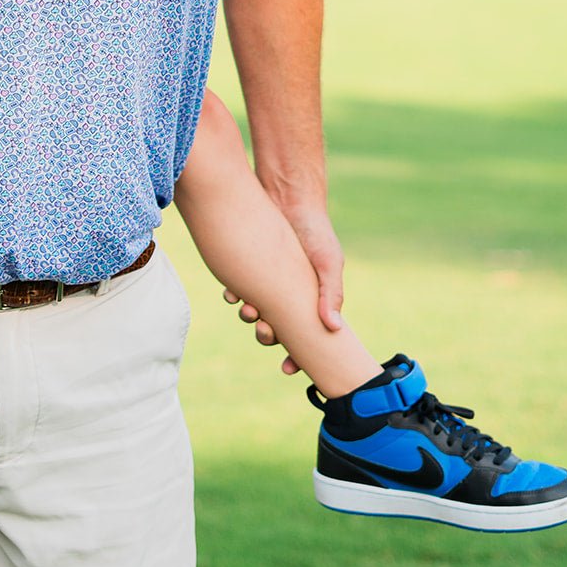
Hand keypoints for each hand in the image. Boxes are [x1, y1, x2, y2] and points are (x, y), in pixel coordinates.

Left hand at [223, 206, 344, 375]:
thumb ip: (330, 294)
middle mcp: (289, 294)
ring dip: (249, 316)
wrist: (287, 197)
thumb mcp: (328, 261)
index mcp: (311, 299)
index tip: (288, 369)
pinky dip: (234, 295)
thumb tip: (334, 329)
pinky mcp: (248, 267)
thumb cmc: (314, 230)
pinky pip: (238, 290)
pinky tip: (232, 294)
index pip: (305, 336)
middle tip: (263, 332)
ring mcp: (268, 282)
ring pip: (255, 312)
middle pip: (275, 328)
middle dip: (267, 335)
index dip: (297, 355)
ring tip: (247, 311)